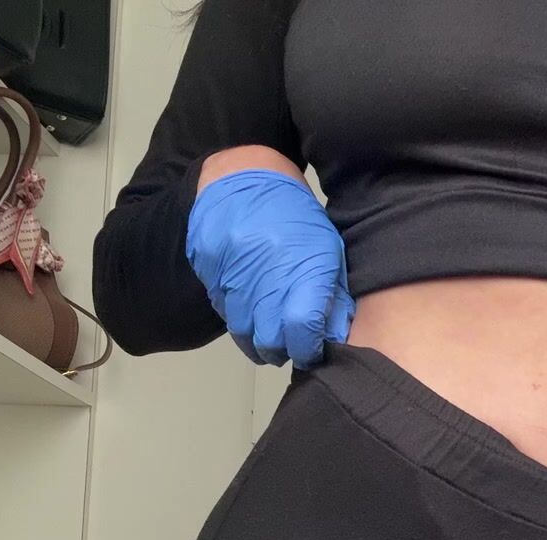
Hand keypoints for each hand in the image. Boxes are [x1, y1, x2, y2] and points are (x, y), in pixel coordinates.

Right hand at [185, 168, 352, 366]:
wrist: (243, 180)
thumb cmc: (295, 216)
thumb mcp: (326, 249)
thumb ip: (333, 295)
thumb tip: (336, 336)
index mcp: (300, 268)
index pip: (302, 331)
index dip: (308, 349)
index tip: (312, 351)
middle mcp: (263, 277)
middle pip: (270, 341)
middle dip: (283, 351)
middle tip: (291, 347)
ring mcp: (232, 278)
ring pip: (244, 332)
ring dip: (259, 342)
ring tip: (272, 335)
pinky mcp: (210, 276)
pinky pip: (225, 313)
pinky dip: (241, 320)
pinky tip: (252, 310)